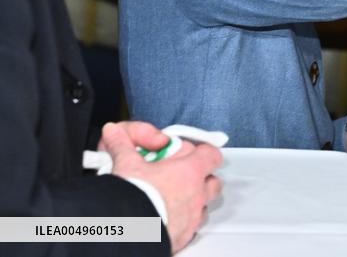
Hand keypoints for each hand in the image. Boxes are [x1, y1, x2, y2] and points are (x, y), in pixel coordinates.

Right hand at [102, 122, 222, 253]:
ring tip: (171, 198)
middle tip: (179, 176)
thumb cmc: (132, 198)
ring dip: (193, 201)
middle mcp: (197, 195)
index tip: (190, 152)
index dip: (202, 151)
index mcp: (190, 172)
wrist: (128, 233)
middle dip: (200, 177)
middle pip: (212, 182)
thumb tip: (114, 131)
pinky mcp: (184, 237)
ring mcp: (192, 218)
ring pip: (204, 206)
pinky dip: (183, 221)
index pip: (211, 154)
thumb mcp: (124, 164)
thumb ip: (122, 144)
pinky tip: (166, 218)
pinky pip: (192, 227)